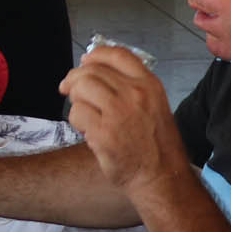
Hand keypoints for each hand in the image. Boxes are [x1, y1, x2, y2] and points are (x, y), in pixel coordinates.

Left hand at [59, 47, 185, 199]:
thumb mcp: (154, 105)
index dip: (95, 55)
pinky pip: (77, 114)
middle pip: (91, 71)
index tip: (85, 62)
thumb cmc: (155, 145)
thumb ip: (130, 87)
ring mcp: (118, 112)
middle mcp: (134, 94)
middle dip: (74, 79)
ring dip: (75, 100)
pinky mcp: (103, 132)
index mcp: (149, 85)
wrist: (160, 177)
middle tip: (69, 90)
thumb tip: (95, 71)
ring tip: (84, 114)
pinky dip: (77, 121)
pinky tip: (88, 131)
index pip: (117, 54)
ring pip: (80, 89)